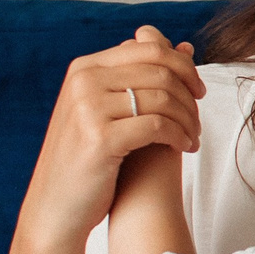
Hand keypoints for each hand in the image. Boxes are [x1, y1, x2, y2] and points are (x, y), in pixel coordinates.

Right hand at [17, 26, 205, 247]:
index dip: (184, 68)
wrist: (56, 207)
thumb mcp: (109, 110)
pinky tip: (185, 148)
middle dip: (189, 96)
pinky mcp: (100, 138)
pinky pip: (157, 126)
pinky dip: (179, 136)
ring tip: (192, 138)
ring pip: (163, 99)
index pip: (149, 49)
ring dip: (188, 120)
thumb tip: (186, 46)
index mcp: (84, 68)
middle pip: (160, 72)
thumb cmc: (89, 159)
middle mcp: (83, 81)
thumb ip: (142, 78)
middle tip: (198, 121)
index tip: (199, 91)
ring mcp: (88, 108)